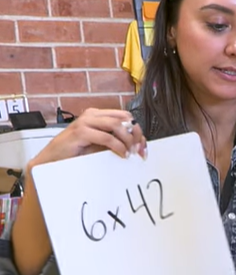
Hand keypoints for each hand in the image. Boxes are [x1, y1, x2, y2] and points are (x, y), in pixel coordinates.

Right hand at [27, 108, 145, 172]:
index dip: (137, 130)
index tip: (143, 146)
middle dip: (135, 135)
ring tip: (129, 153)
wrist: (53, 159)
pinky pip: (106, 137)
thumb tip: (138, 144)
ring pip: (116, 125)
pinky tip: (121, 154)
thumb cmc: (76, 152)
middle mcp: (92, 115)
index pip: (125, 116)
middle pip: (124, 119)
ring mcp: (85, 122)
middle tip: (139, 150)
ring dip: (127, 140)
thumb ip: (116, 141)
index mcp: (98, 115)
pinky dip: (117, 146)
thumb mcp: (101, 145)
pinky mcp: (80, 132)